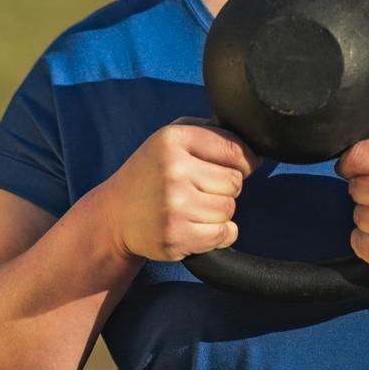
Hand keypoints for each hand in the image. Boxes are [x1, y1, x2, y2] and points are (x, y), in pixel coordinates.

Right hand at [97, 118, 258, 261]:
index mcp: (173, 139)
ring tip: (193, 207)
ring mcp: (174, 205)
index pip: (235, 149)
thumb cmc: (150, 174)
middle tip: (201, 190)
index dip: (245, 161)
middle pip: (235, 182)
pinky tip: (196, 226)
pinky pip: (224, 234)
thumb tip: (254, 149)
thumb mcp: (170, 139)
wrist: (114, 215)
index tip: (240, 167)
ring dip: (219, 212)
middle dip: (225, 188)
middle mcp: (173, 169)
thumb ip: (210, 133)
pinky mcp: (176, 236)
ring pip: (229, 209)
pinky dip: (218, 234)